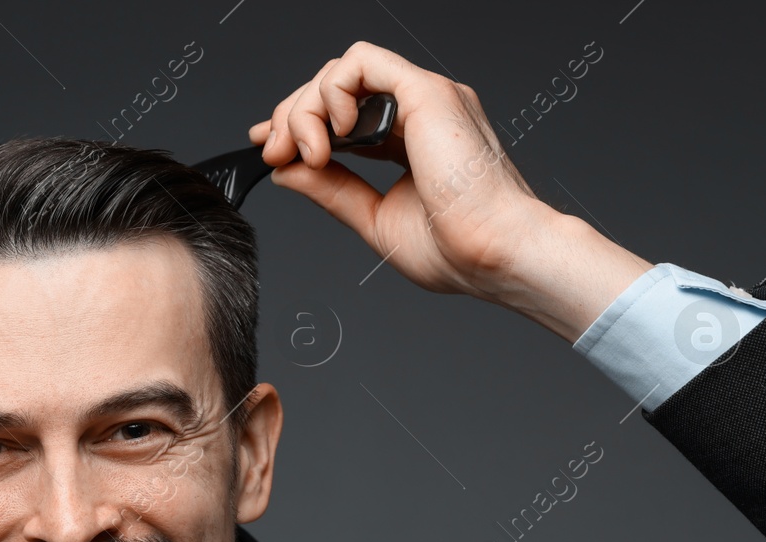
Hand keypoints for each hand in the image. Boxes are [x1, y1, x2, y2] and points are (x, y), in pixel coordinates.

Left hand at [251, 42, 651, 339]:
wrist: (494, 255)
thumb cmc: (456, 249)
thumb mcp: (373, 218)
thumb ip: (330, 189)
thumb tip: (286, 169)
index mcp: (411, 140)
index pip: (344, 114)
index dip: (300, 124)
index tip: (271, 150)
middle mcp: (418, 112)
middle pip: (336, 88)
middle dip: (292, 116)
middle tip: (276, 154)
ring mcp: (423, 97)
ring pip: (342, 71)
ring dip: (305, 108)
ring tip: (308, 154)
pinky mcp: (424, 90)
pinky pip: (360, 62)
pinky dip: (330, 93)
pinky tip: (333, 136)